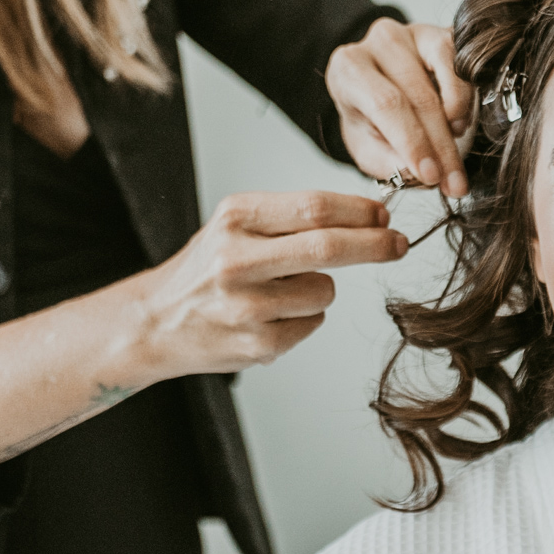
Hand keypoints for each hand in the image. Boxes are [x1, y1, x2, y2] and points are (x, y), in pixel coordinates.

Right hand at [126, 191, 407, 380]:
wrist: (155, 322)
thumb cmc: (207, 268)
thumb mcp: (236, 226)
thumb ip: (292, 219)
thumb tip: (368, 217)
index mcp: (235, 218)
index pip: (314, 208)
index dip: (359, 211)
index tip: (384, 215)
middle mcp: (236, 259)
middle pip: (327, 247)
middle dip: (374, 245)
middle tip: (398, 244)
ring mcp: (245, 306)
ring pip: (324, 291)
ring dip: (319, 289)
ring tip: (279, 291)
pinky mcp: (255, 345)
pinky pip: (311, 324)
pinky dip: (303, 319)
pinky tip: (268, 317)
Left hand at [326, 19, 474, 197]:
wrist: (378, 86)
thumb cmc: (371, 119)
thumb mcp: (367, 147)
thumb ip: (386, 161)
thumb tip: (414, 171)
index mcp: (348, 69)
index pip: (386, 105)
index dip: (413, 142)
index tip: (431, 176)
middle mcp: (379, 42)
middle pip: (419, 97)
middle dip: (441, 147)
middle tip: (454, 184)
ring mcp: (412, 32)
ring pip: (446, 75)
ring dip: (457, 121)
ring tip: (456, 154)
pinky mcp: (441, 33)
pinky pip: (463, 63)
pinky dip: (466, 98)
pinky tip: (460, 123)